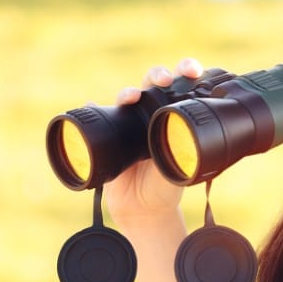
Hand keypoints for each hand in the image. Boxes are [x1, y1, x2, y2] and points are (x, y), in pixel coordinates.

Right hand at [103, 57, 204, 226]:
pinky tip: (90, 104)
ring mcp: (128, 123)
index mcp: (173, 117)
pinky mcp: (107, 135)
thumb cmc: (164, 187)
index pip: (181, 87)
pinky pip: (96, 117)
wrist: (141, 210)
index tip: (192, 71)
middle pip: (152, 84)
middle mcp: (151, 115)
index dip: (186, 72)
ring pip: (126, 97)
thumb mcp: (177, 171)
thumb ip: (179, 156)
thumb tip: (180, 140)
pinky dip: (92, 108)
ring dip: (128, 92)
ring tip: (132, 97)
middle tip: (164, 80)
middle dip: (157, 75)